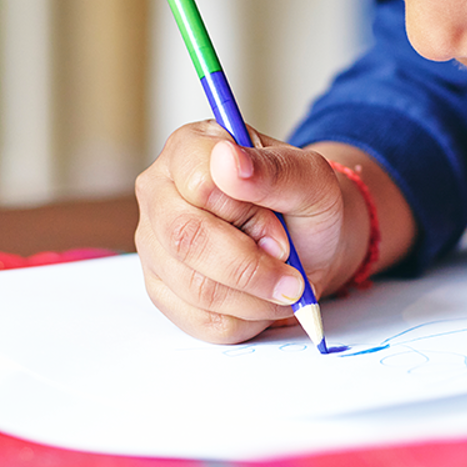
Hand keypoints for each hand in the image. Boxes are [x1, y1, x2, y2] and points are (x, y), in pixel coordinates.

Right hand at [134, 122, 361, 343]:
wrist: (312, 243)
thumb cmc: (306, 203)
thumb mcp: (310, 178)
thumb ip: (273, 170)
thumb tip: (228, 160)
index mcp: (191, 147)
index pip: (201, 184)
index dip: (247, 215)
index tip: (281, 232)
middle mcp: (160, 191)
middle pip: (187, 238)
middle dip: (250, 267)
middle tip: (292, 274)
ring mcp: (154, 242)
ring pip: (194, 286)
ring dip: (254, 297)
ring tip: (285, 285)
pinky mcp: (161, 288)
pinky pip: (197, 320)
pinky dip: (244, 319)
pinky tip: (262, 299)